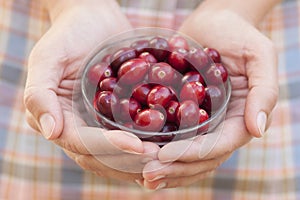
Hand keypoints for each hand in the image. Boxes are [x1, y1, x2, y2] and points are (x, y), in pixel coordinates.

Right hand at [24, 1, 158, 180]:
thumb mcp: (47, 58)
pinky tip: (169, 148)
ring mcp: (99, 125)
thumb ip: (40, 94)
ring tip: (167, 157)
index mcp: (59, 119)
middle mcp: (78, 128)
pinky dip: (148, 146)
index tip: (136, 146)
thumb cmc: (68, 34)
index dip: (108, 147)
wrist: (94, 20)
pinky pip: (132, 137)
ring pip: (118, 155)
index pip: (82, 143)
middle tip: (159, 158)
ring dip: (142, 161)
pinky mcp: (118, 119)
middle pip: (101, 157)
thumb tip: (51, 133)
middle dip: (129, 160)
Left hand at [140, 8, 277, 188]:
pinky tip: (135, 156)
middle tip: (146, 175)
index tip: (166, 155)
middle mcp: (219, 125)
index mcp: (239, 118)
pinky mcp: (181, 113)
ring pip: (183, 154)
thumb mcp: (259, 56)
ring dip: (163, 167)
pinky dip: (155, 149)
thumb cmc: (239, 35)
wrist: (214, 24)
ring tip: (139, 175)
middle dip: (174, 168)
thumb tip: (257, 130)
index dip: (193, 154)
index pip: (218, 145)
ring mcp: (200, 122)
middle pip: (199, 158)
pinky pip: (169, 136)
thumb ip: (264, 91)